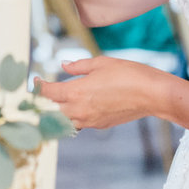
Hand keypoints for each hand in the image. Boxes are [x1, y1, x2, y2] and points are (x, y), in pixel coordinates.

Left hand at [36, 55, 173, 130]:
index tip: (36, 79)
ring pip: (64, 120)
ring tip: (57, 101)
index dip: (38, 86)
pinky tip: (77, 107)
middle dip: (46, 102)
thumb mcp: (101, 63)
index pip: (48, 93)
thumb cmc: (128, 74)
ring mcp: (90, 120)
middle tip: (44, 92)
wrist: (152, 94)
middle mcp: (80, 110)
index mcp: (76, 92)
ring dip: (59, 112)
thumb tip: (64, 65)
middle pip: (52, 110)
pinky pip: (80, 123)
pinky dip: (74, 117)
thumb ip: (79, 66)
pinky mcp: (100, 125)